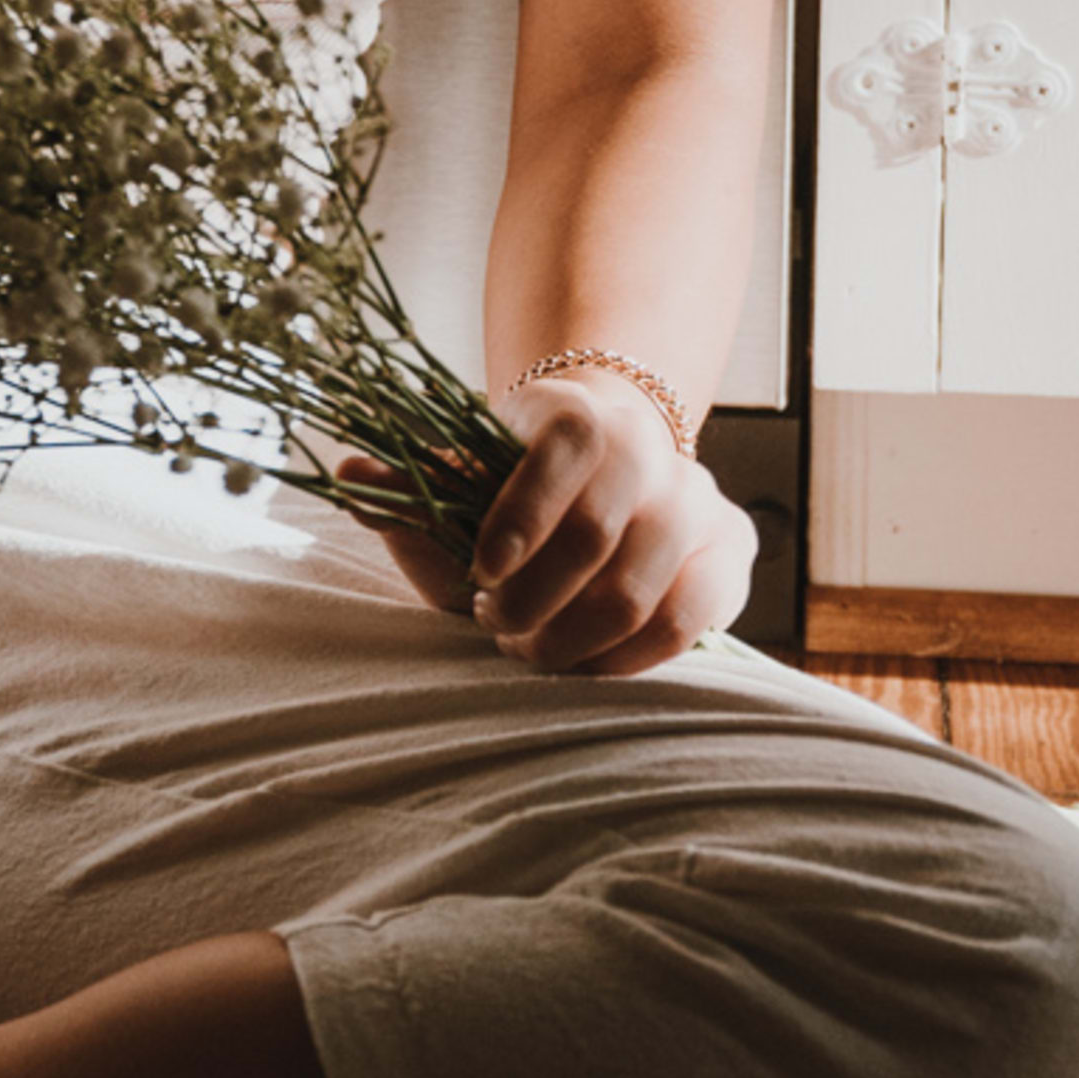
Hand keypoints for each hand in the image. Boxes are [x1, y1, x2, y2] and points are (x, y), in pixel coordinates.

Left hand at [343, 373, 757, 679]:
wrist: (609, 475)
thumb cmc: (522, 492)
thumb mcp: (465, 481)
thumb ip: (411, 485)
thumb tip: (349, 475)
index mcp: (577, 412)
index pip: (561, 450)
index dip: (518, 518)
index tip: (480, 574)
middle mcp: (651, 447)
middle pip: (597, 536)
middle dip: (533, 601)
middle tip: (496, 627)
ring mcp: (698, 499)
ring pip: (642, 591)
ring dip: (574, 640)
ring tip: (531, 651)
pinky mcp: (729, 553)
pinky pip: (689, 620)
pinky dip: (630, 658)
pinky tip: (585, 665)